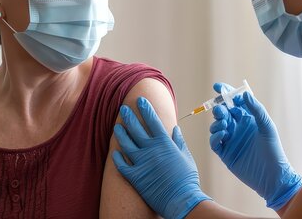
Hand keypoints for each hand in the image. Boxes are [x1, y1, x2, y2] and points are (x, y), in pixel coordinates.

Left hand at [112, 97, 210, 218]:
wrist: (182, 200)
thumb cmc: (187, 179)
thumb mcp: (186, 156)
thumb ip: (179, 141)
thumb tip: (175, 129)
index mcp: (164, 143)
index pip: (152, 120)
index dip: (145, 109)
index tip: (140, 100)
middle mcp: (151, 150)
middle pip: (136, 129)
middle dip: (129, 116)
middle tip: (123, 109)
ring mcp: (142, 162)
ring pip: (126, 144)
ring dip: (121, 134)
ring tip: (117, 127)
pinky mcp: (135, 176)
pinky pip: (122, 165)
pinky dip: (117, 157)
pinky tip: (114, 152)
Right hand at [209, 83, 301, 209]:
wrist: (272, 177)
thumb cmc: (273, 151)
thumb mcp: (267, 127)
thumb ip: (256, 110)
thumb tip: (244, 94)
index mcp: (247, 119)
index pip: (234, 102)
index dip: (225, 93)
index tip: (217, 86)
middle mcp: (237, 128)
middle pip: (222, 113)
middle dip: (219, 108)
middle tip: (220, 109)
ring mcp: (230, 140)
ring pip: (216, 126)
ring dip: (217, 123)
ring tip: (224, 125)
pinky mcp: (225, 153)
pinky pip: (214, 141)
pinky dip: (215, 136)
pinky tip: (223, 136)